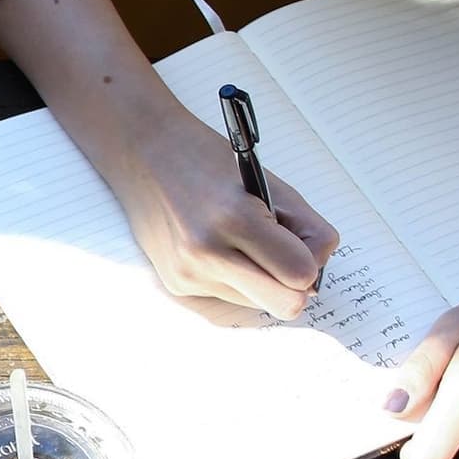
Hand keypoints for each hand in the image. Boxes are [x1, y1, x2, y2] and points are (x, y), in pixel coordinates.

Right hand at [109, 106, 338, 320]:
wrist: (143, 154)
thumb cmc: (208, 160)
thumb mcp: (268, 182)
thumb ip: (305, 227)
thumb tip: (315, 274)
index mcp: (235, 218)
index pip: (301, 273)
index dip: (311, 261)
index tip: (302, 243)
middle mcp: (207, 253)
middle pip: (285, 305)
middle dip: (293, 284)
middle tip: (284, 256)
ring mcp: (189, 274)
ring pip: (257, 303)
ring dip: (260, 279)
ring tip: (239, 241)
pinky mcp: (177, 285)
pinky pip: (229, 296)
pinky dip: (234, 277)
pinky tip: (215, 246)